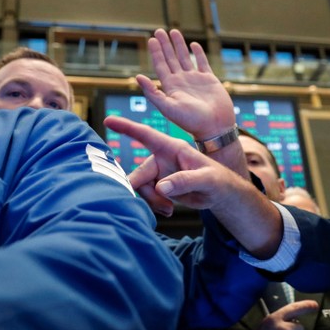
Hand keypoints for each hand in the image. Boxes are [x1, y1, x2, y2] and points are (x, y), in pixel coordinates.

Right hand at [105, 115, 248, 211]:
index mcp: (173, 148)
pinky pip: (147, 196)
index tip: (108, 120)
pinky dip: (154, 205)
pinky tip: (168, 209)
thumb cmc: (218, 180)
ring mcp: (160, 172)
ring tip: (169, 209)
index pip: (146, 135)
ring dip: (152, 200)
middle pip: (140, 173)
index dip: (127, 128)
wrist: (220, 194)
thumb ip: (185, 181)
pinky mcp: (160, 185)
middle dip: (144, 191)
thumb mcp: (207, 179)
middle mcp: (162, 158)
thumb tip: (162, 187)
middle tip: (160, 204)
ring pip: (141, 187)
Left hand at [138, 28, 247, 177]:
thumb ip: (152, 93)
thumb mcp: (168, 108)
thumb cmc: (191, 121)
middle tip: (159, 31)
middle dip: (165, 44)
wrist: (214, 127)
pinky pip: (202, 63)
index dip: (156, 52)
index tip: (151, 39)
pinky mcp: (209, 80)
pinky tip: (193, 45)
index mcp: (170, 87)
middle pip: (170, 58)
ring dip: (179, 45)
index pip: (160, 65)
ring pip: (185, 58)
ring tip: (174, 31)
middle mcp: (181, 81)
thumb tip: (138, 76)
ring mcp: (195, 80)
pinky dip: (198, 53)